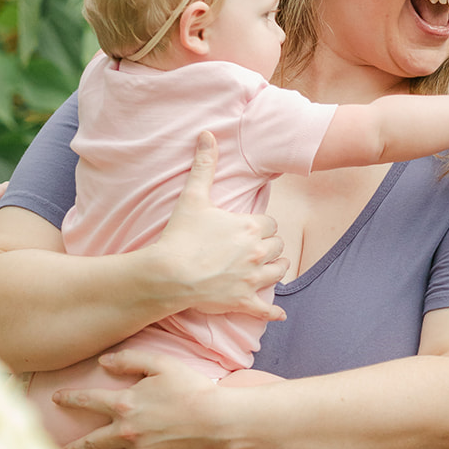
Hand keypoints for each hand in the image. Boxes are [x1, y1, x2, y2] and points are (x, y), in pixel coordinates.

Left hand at [58, 350, 224, 448]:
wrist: (220, 420)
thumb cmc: (193, 388)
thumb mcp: (162, 363)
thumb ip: (130, 359)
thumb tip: (104, 361)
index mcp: (124, 405)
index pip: (86, 401)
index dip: (68, 398)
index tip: (55, 399)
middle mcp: (126, 433)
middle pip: (90, 445)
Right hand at [151, 131, 287, 319]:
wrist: (169, 274)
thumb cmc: (180, 236)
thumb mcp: (193, 197)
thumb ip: (204, 166)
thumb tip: (207, 134)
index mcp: (250, 228)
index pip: (270, 223)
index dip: (262, 225)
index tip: (254, 228)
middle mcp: (258, 252)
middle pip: (278, 246)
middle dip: (270, 246)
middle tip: (259, 248)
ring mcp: (253, 279)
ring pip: (279, 272)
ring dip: (276, 269)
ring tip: (270, 269)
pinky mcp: (244, 301)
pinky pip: (266, 310)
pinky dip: (273, 313)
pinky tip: (279, 314)